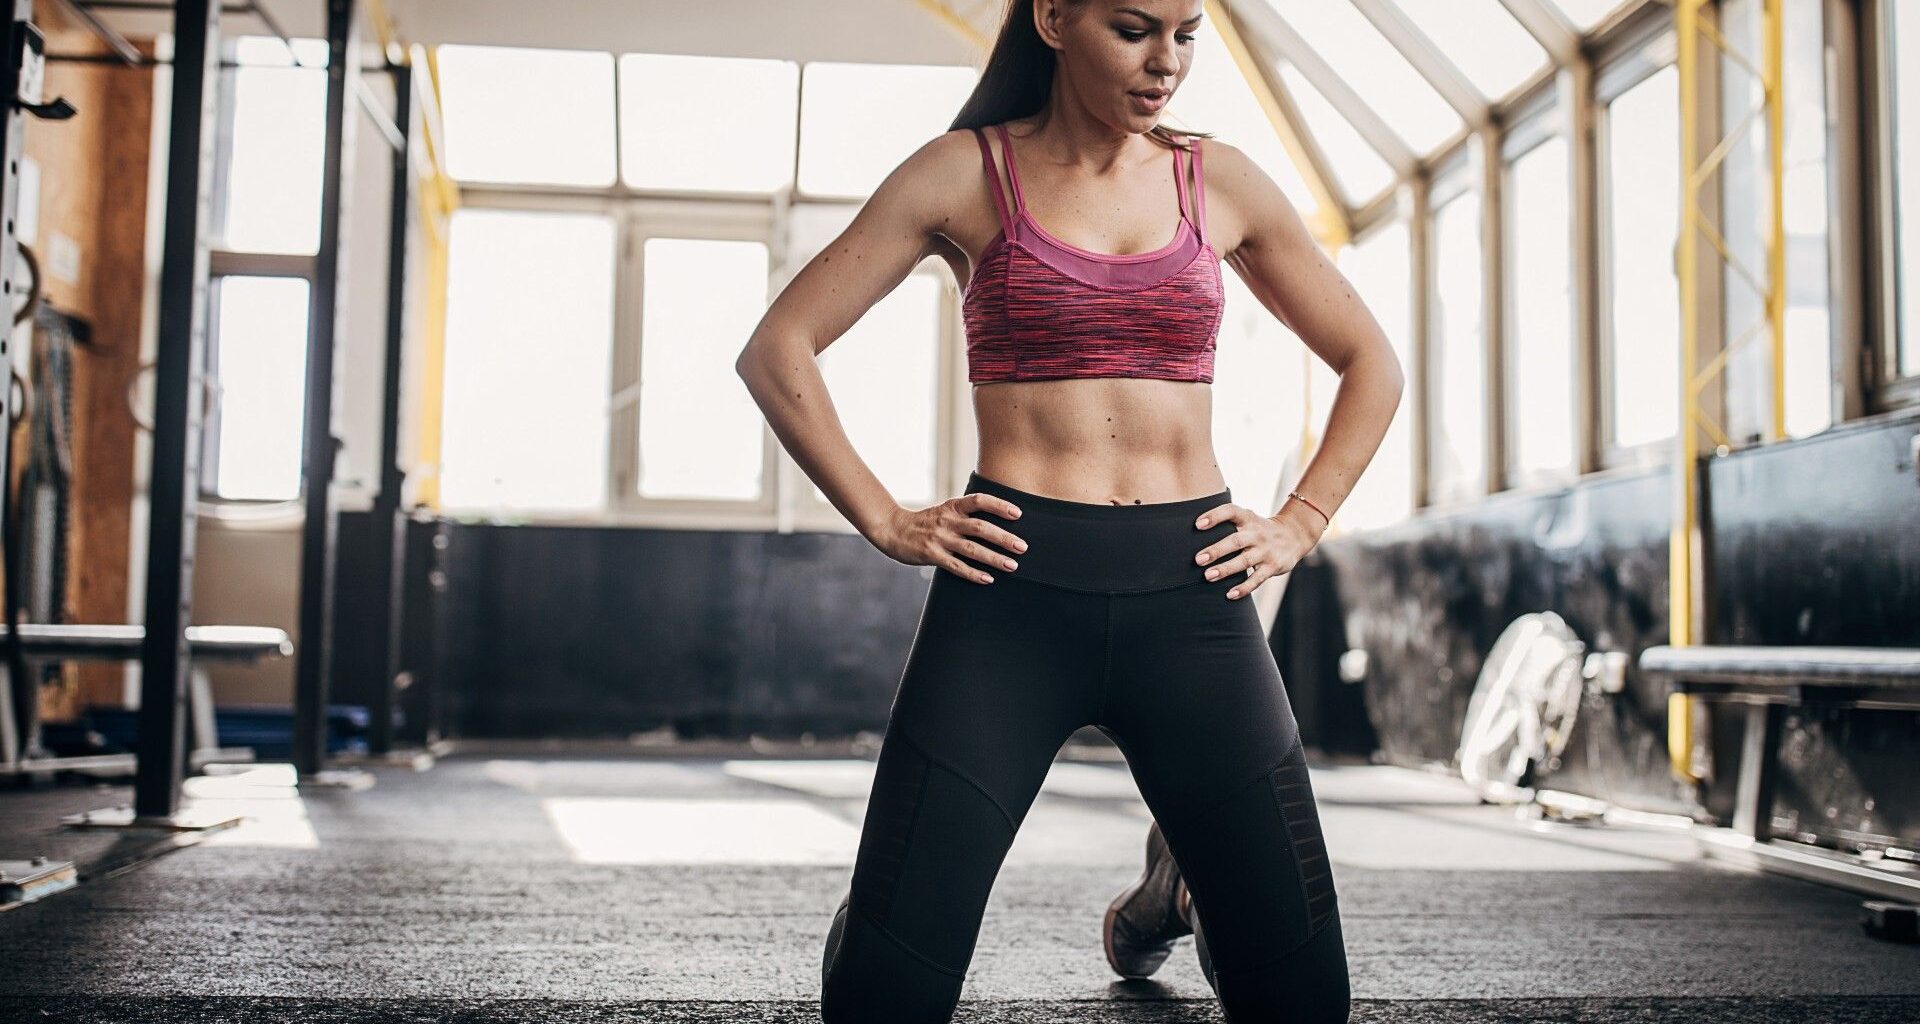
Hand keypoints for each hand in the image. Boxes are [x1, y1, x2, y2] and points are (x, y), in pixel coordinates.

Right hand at [872, 491, 1028, 583]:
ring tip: (1012, 565)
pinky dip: (973, 573)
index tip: (1018, 513)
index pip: (979, 501)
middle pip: (980, 527)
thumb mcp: (944, 511)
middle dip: (1003, 537)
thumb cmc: (925, 522)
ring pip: (971, 549)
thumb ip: (965, 515)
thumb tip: (997, 522)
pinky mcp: (932, 555)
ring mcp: (939, 539)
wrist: (892, 529)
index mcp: (952, 506)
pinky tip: (988, 579)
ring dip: (994, 558)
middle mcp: (947, 521)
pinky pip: (956, 566)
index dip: (999, 505)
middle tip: (1023, 547)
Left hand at [1191, 501, 1323, 599]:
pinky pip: (1257, 579)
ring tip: (1208, 576)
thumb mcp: (1248, 519)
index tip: (1197, 524)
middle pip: (1235, 541)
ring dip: (1226, 569)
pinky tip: (1229, 594)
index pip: (1231, 512)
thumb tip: (1192, 532)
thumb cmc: (1259, 529)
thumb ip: (1227, 523)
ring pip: (1244, 561)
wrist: (1294, 535)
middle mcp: (1257, 534)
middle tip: (1198, 559)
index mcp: (1248, 519)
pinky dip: (1243, 588)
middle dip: (1216, 550)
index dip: (1214, 516)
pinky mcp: (1273, 566)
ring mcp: (1265, 551)